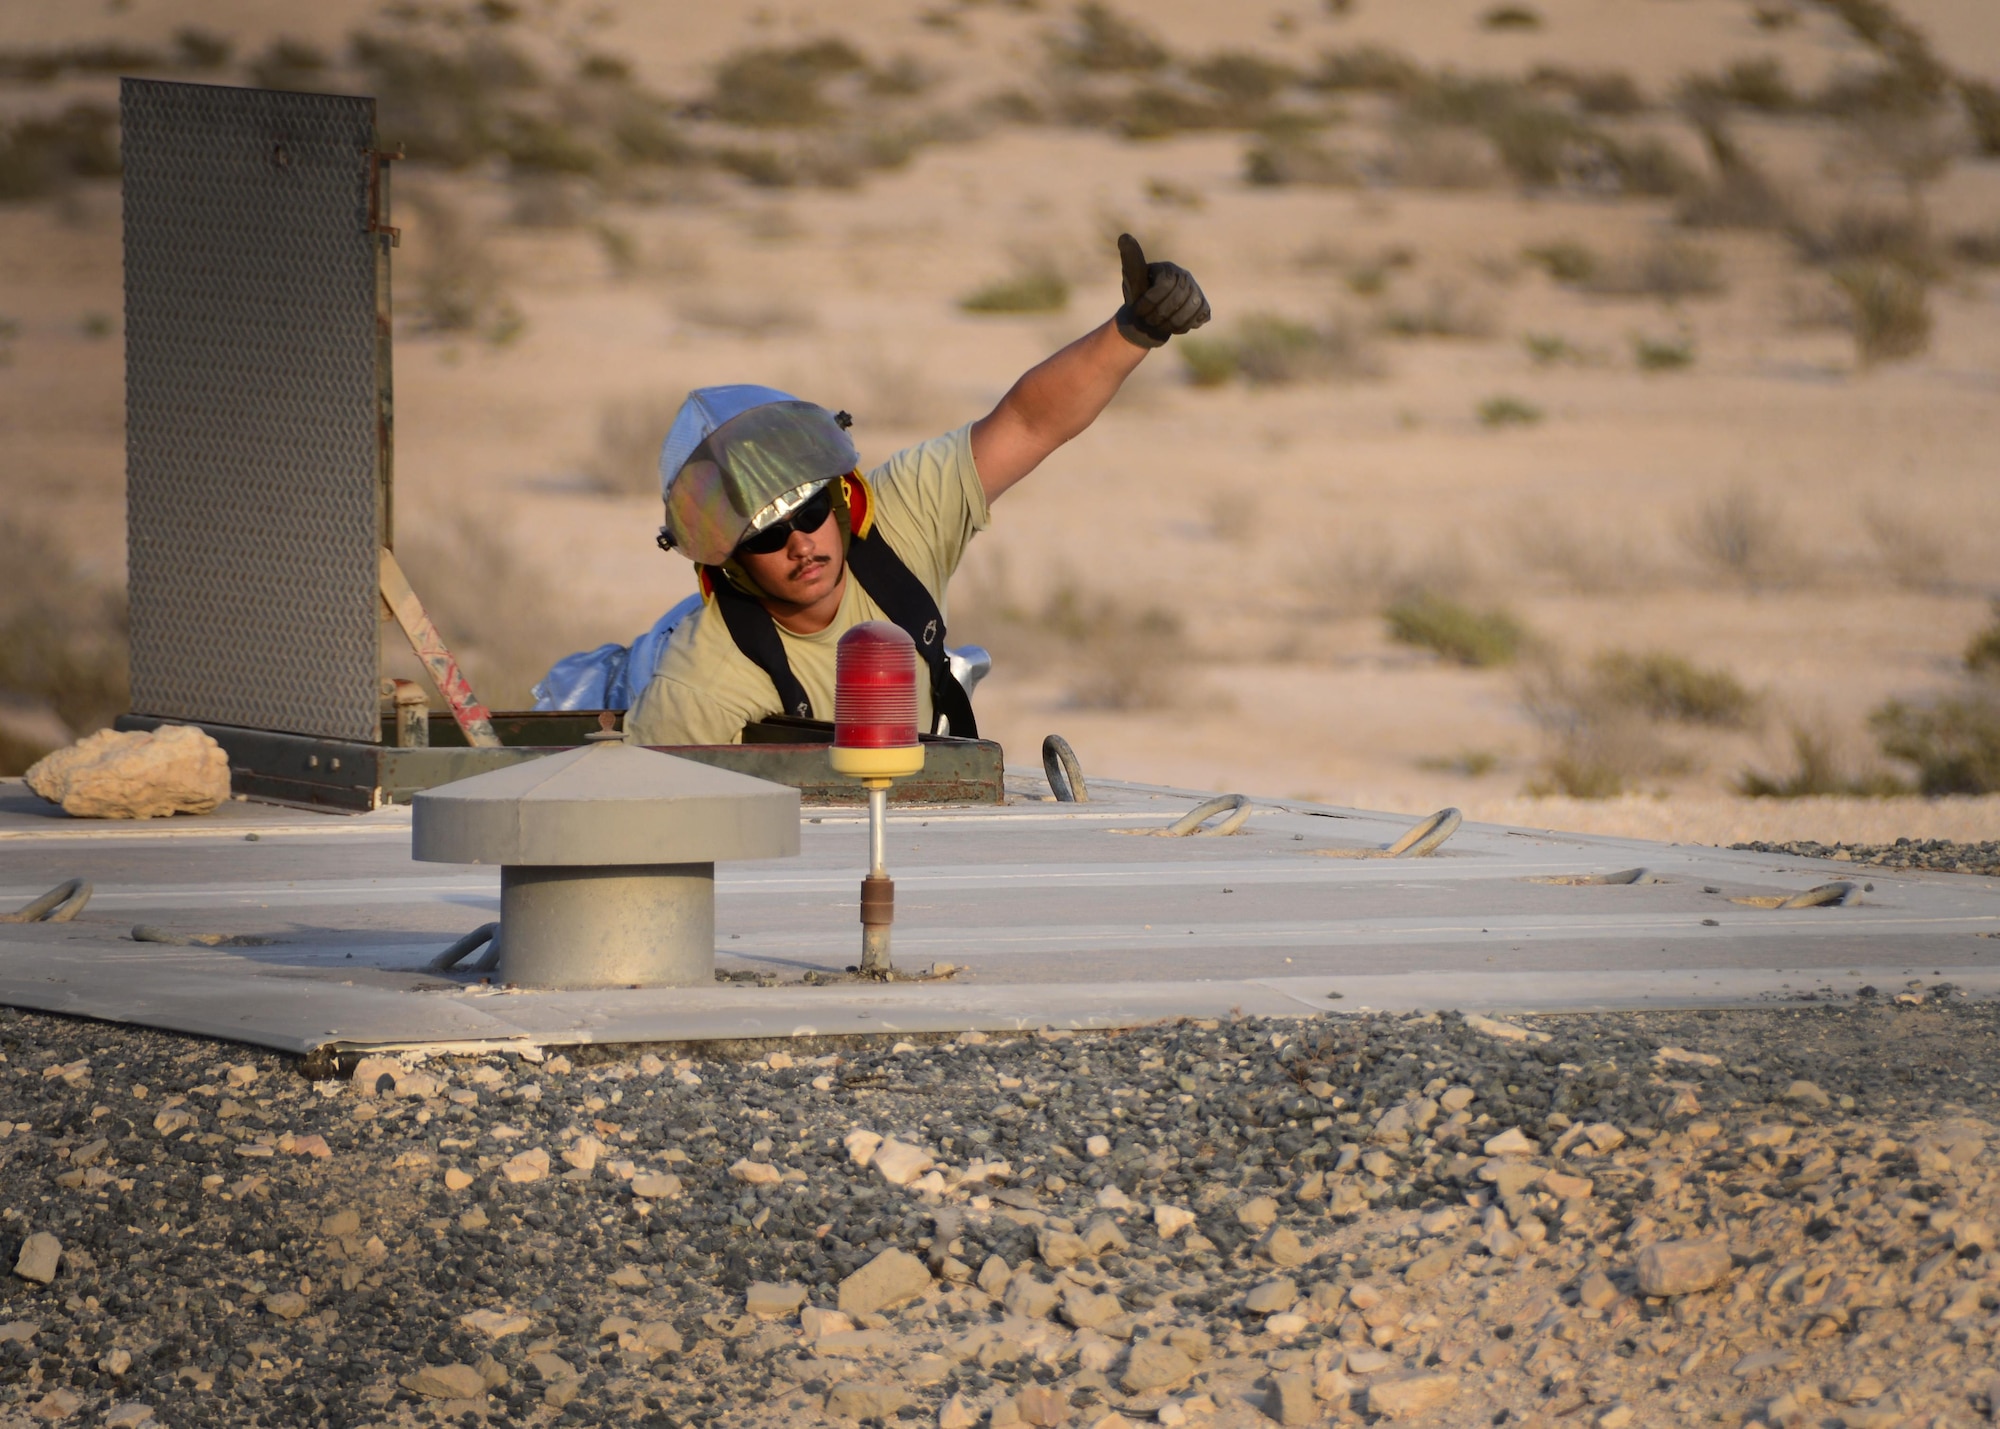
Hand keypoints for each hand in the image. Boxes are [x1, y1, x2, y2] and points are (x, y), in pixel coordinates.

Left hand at [1114, 233, 1210, 348]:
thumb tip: (1124, 236)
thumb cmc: (1138, 297)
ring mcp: (1196, 291)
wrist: (1148, 318)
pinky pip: (1200, 316)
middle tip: (1147, 322)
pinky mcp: (1202, 305)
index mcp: (1167, 268)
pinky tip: (1173, 326)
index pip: (1165, 284)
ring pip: (1190, 309)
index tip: (1137, 311)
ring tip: (1158, 326)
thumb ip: (1131, 260)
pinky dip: (1185, 325)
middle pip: (1177, 299)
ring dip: (1172, 323)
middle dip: (1159, 315)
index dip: (1150, 301)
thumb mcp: (1131, 279)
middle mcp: (1185, 277)